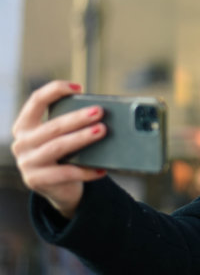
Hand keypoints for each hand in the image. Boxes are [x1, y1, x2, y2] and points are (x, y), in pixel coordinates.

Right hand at [11, 81, 107, 218]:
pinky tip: (102, 169)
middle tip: (99, 111)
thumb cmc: (65, 154)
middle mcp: (22, 143)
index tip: (79, 87)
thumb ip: (72, 123)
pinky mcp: (36, 181)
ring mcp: (27, 163)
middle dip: (78, 118)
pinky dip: (86, 171)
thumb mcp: (62, 136)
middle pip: (53, 126)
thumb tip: (100, 111)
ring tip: (101, 130)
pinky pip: (66, 173)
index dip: (55, 90)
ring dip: (81, 138)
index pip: (36, 100)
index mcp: (25, 125)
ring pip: (58, 147)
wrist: (59, 188)